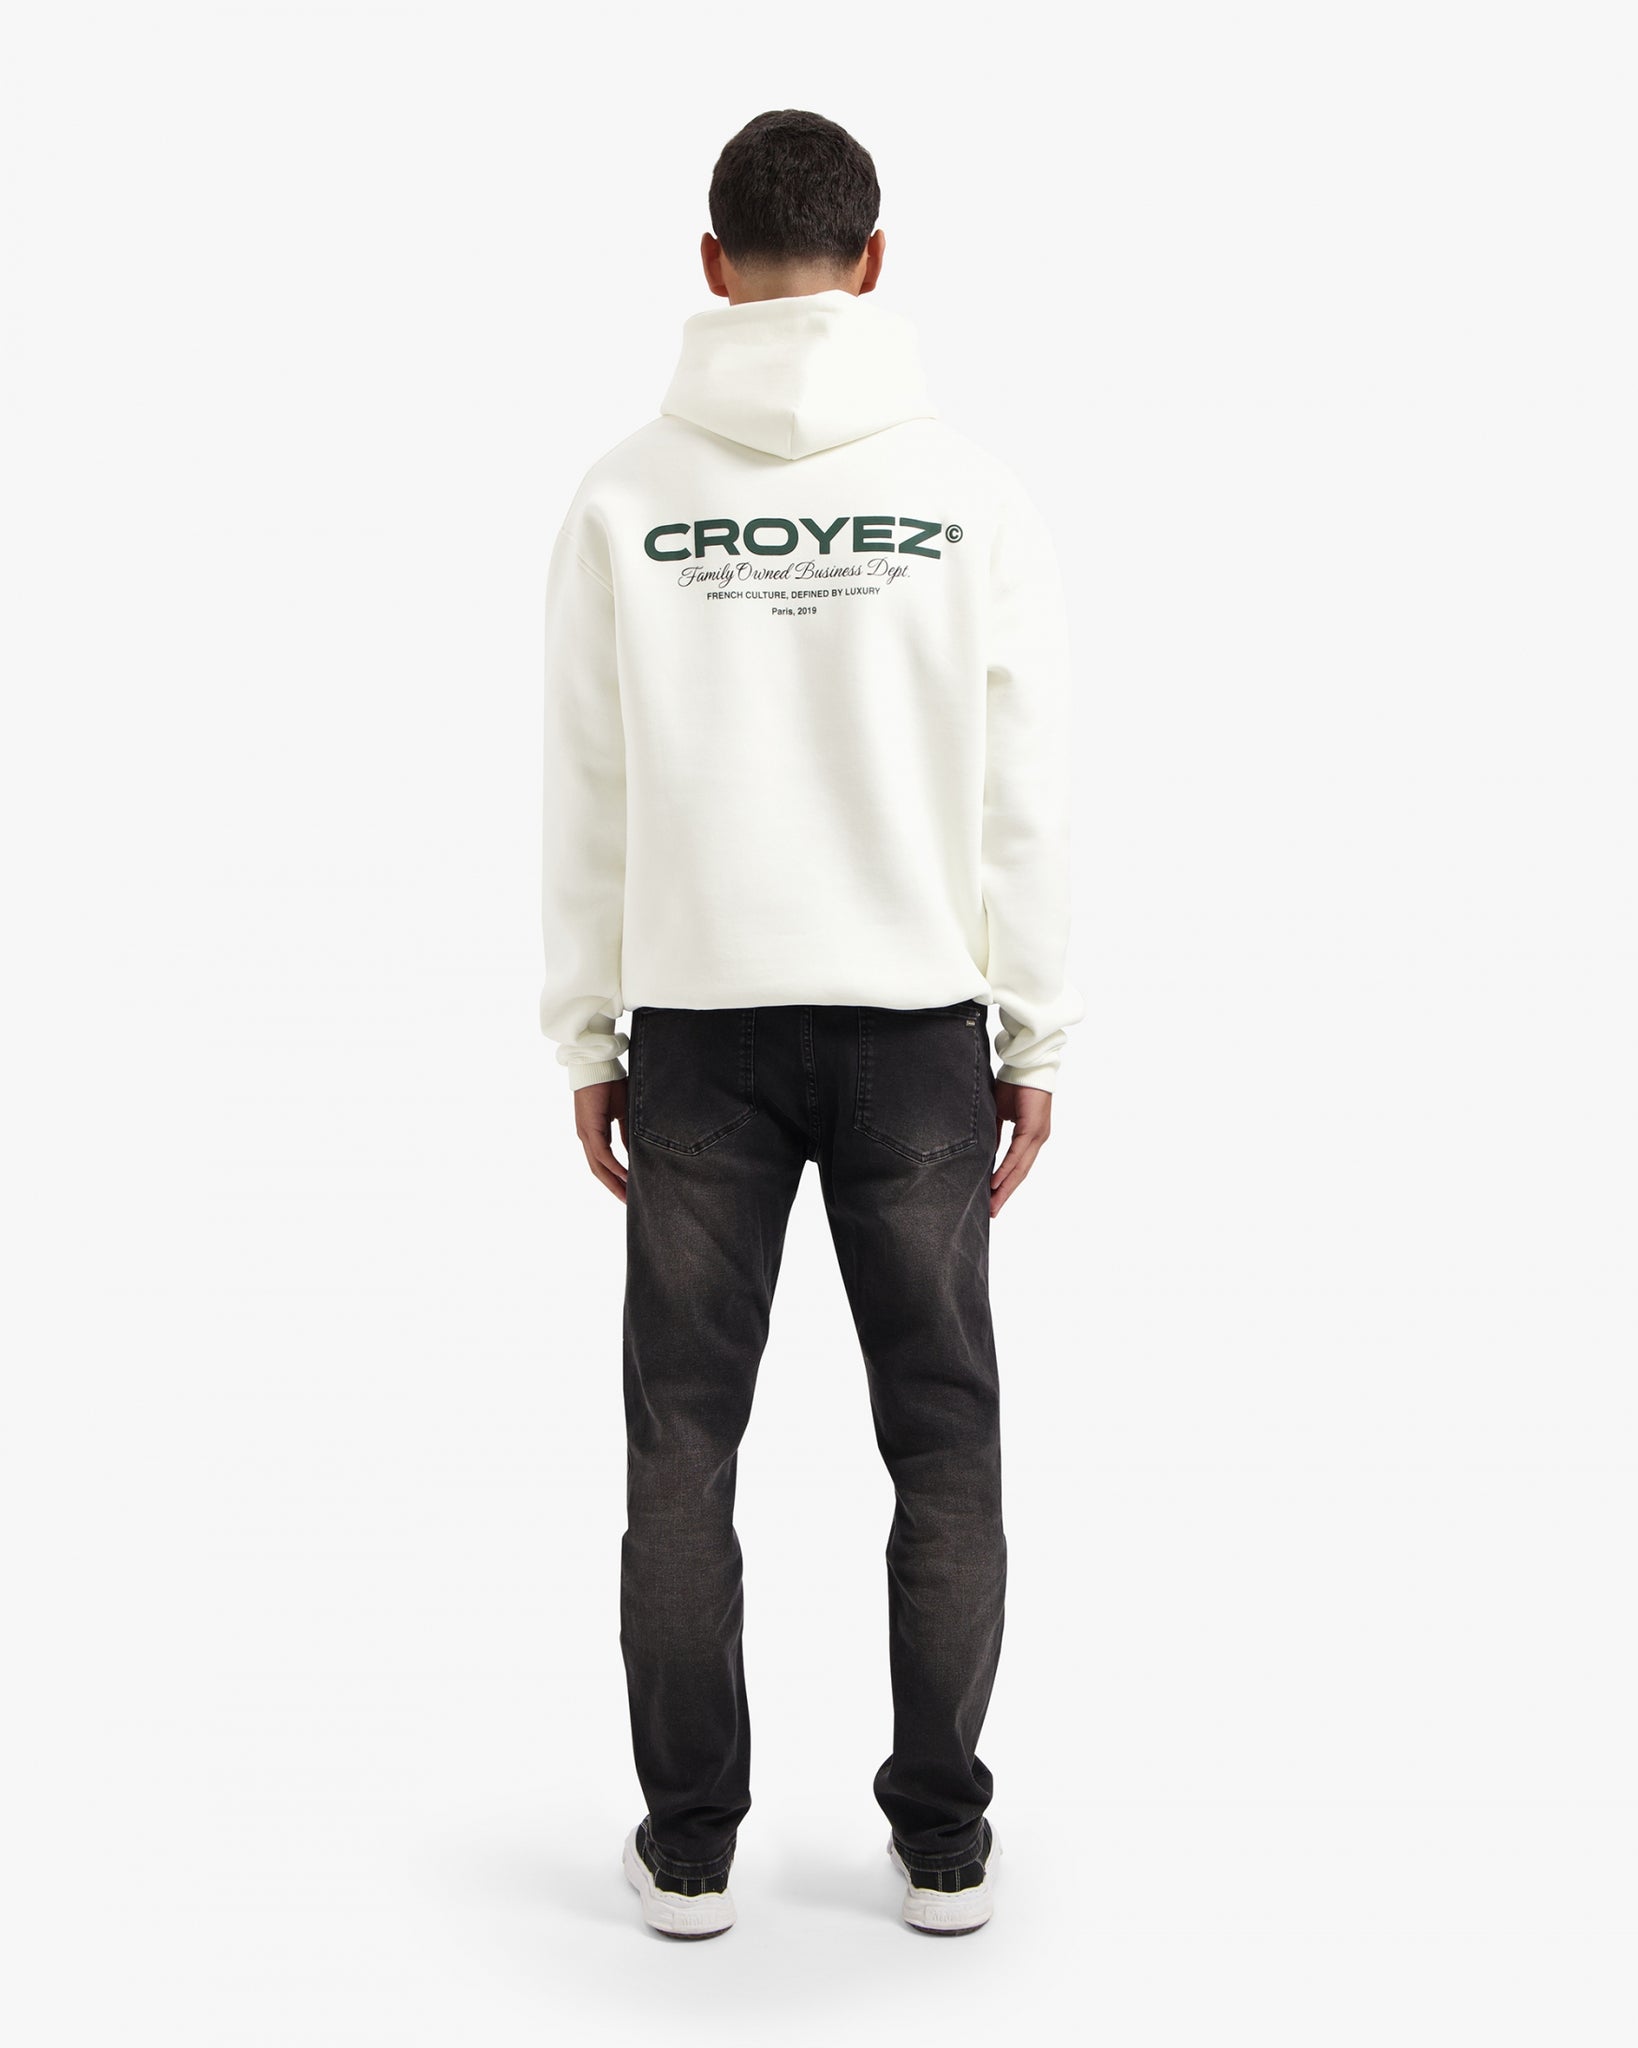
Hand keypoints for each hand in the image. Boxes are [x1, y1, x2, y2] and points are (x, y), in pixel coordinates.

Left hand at [574, 1078, 629, 1202]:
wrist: (597, 1065)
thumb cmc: (609, 1084)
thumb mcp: (622, 1112)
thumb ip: (625, 1133)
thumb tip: (632, 1152)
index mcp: (593, 1133)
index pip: (602, 1162)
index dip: (613, 1178)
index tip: (627, 1190)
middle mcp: (587, 1137)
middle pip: (598, 1170)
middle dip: (613, 1187)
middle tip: (627, 1202)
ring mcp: (586, 1134)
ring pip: (598, 1166)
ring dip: (613, 1182)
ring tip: (627, 1196)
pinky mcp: (590, 1128)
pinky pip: (602, 1154)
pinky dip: (614, 1167)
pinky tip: (625, 1176)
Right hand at [990, 1081, 1051, 1217]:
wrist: (1026, 1064)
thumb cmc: (1014, 1084)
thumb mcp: (1000, 1113)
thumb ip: (996, 1133)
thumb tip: (986, 1149)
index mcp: (1031, 1136)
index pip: (1018, 1166)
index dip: (1006, 1184)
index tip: (993, 1199)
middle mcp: (1038, 1139)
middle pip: (1021, 1173)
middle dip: (1006, 1194)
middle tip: (993, 1212)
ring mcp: (1037, 1135)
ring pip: (1020, 1168)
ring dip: (1005, 1188)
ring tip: (993, 1204)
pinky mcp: (1033, 1129)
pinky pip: (1017, 1154)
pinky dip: (1006, 1169)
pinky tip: (996, 1183)